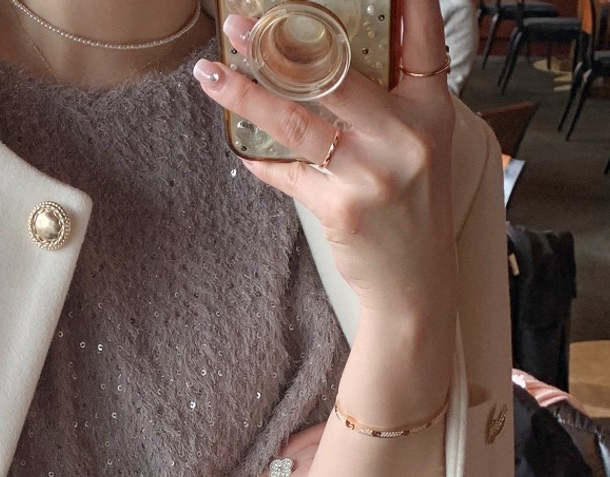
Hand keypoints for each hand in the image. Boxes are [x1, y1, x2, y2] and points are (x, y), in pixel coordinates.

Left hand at [193, 0, 457, 321]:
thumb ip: (391, 100)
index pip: (422, 36)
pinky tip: (238, 147)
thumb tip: (331, 57)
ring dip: (247, 96)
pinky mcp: (341, 209)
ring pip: (298, 121)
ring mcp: (371, 173)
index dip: (402, 1)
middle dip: (283, 43)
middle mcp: (405, 134)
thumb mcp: (420, 144)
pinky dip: (259, 160)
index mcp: (430, 107)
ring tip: (212, 74)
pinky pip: (287, 174)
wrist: (414, 283)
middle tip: (242, 26)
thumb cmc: (411, 208)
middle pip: (337, 72)